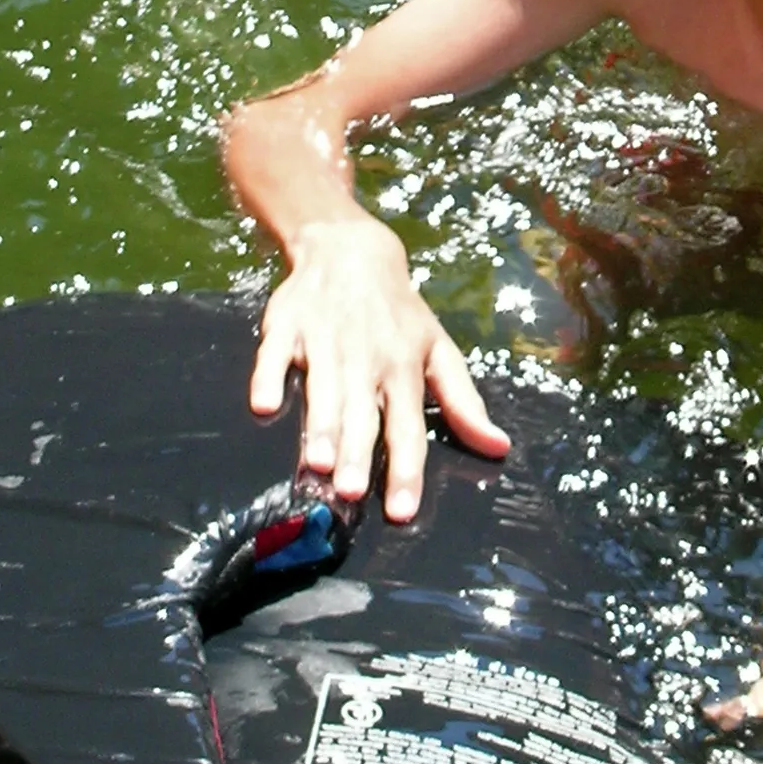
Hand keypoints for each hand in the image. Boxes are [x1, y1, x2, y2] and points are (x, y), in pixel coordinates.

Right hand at [248, 213, 507, 523]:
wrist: (351, 250)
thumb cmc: (398, 314)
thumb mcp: (437, 352)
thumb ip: (463, 404)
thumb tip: (498, 447)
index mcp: (404, 369)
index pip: (408, 427)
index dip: (406, 471)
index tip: (401, 513)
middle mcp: (366, 359)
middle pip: (362, 414)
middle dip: (356, 453)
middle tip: (351, 492)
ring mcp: (325, 340)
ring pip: (323, 388)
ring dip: (319, 423)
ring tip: (316, 462)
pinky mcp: (288, 324)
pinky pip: (275, 354)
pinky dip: (269, 377)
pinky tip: (264, 405)